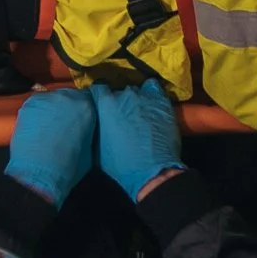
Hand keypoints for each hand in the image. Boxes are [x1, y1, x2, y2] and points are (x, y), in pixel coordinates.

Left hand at [3, 87, 96, 204]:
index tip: (80, 118)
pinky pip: (36, 106)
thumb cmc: (69, 165)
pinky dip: (37, 114)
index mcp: (86, 106)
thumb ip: (87, 130)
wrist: (40, 172)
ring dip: (51, 110)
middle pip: (68, 96)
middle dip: (67, 108)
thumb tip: (84, 128)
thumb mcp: (90, 147)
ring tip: (49, 126)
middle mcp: (66, 97)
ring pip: (51, 100)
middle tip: (64, 123)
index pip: (88, 98)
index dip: (83, 109)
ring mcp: (45, 99)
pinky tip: (37, 128)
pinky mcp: (28, 106)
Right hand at [94, 79, 182, 200]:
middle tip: (122, 114)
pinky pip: (154, 89)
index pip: (98, 88)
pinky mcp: (162, 101)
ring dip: (136, 99)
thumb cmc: (121, 164)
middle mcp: (125, 94)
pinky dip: (152, 95)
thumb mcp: (97, 148)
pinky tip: (153, 105)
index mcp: (106, 104)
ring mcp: (145, 96)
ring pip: (137, 91)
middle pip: (119, 91)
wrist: (152, 169)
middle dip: (119, 101)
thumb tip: (94, 124)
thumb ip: (95, 129)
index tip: (101, 103)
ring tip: (139, 112)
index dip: (99, 95)